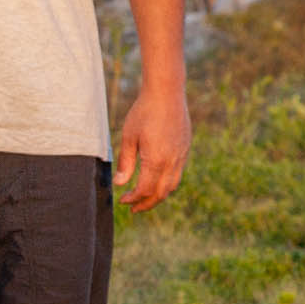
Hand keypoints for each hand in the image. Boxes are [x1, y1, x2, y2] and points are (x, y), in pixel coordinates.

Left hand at [113, 82, 190, 210]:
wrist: (167, 94)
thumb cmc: (144, 112)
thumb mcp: (128, 137)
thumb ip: (126, 162)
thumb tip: (120, 184)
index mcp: (156, 160)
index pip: (145, 190)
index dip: (134, 199)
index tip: (123, 201)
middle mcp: (172, 161)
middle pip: (161, 193)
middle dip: (147, 204)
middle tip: (134, 209)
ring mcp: (181, 156)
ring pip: (172, 185)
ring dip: (158, 195)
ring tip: (145, 199)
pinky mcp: (185, 149)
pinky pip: (177, 173)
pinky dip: (167, 183)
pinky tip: (156, 180)